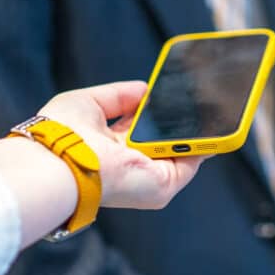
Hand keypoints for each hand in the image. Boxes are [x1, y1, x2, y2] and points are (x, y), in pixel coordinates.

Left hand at [40, 81, 205, 209]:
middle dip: (181, 121)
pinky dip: (205, 140)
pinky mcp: (163, 185)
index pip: (140, 131)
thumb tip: (146, 89)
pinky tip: (212, 119)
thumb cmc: (62, 133)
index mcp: (110, 150)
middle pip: (164, 143)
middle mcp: (129, 167)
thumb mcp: (90, 103)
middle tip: (201, 97)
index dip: (156, 115)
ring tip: (212, 102)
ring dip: (198, 128)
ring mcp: (148, 178)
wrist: (61, 158)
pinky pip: (192, 160)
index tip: (171, 97)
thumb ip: (119, 95)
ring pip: (183, 152)